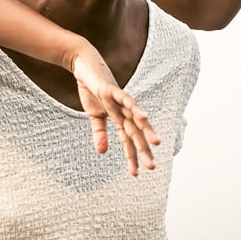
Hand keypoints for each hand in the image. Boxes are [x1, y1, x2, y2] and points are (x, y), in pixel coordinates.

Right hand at [72, 47, 160, 175]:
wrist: (84, 65)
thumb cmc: (91, 89)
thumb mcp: (94, 115)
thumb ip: (100, 133)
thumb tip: (103, 152)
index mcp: (119, 118)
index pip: (127, 140)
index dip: (132, 156)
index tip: (136, 174)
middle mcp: (123, 110)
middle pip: (135, 132)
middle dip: (143, 149)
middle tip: (152, 167)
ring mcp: (119, 100)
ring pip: (136, 117)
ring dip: (146, 129)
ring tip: (156, 143)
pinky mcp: (113, 90)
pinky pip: (126, 99)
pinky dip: (135, 107)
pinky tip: (145, 116)